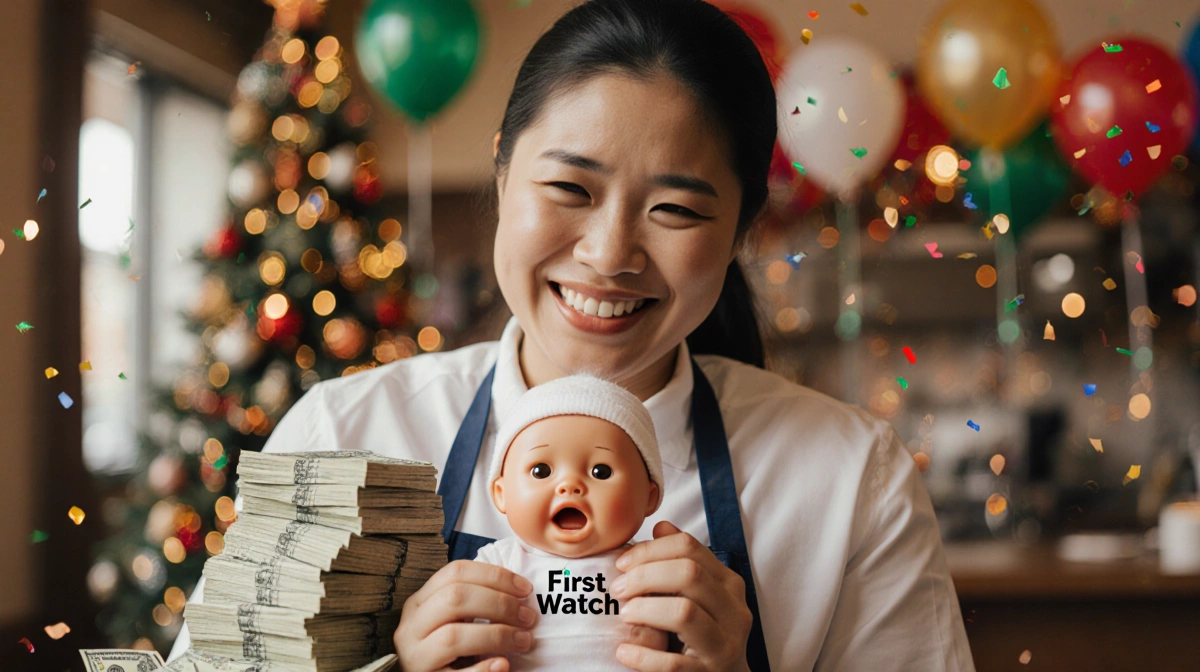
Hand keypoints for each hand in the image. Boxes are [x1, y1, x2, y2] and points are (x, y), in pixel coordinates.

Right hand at [394, 559, 537, 671]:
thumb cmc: (448, 650)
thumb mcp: (452, 619)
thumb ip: (474, 601)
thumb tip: (520, 589)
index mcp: (419, 602)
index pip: (455, 572)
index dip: (495, 576)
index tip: (526, 588)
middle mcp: (412, 626)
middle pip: (454, 598)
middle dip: (499, 604)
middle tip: (528, 617)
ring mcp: (415, 656)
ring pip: (453, 636)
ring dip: (497, 635)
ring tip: (523, 641)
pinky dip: (483, 669)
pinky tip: (503, 665)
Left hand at [609, 521, 751, 671]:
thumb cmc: (706, 633)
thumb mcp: (699, 594)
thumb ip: (681, 561)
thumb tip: (661, 526)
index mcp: (729, 583)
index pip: (689, 547)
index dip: (650, 550)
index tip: (622, 563)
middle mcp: (734, 610)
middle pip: (688, 574)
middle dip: (645, 576)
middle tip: (618, 589)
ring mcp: (725, 645)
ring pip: (684, 612)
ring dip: (644, 610)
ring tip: (625, 615)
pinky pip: (672, 663)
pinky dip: (643, 656)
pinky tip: (624, 651)